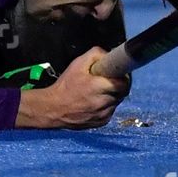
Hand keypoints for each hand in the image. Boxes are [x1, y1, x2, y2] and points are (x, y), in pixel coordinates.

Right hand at [15, 47, 130, 128]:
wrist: (53, 109)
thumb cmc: (65, 85)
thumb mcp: (77, 63)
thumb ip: (95, 54)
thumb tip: (109, 55)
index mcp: (98, 87)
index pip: (124, 83)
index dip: (123, 77)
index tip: (118, 73)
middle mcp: (104, 102)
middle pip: (122, 92)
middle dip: (118, 85)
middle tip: (107, 80)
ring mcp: (105, 114)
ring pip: (116, 101)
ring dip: (111, 95)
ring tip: (98, 91)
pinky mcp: (103, 122)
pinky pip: (110, 110)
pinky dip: (106, 105)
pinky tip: (94, 102)